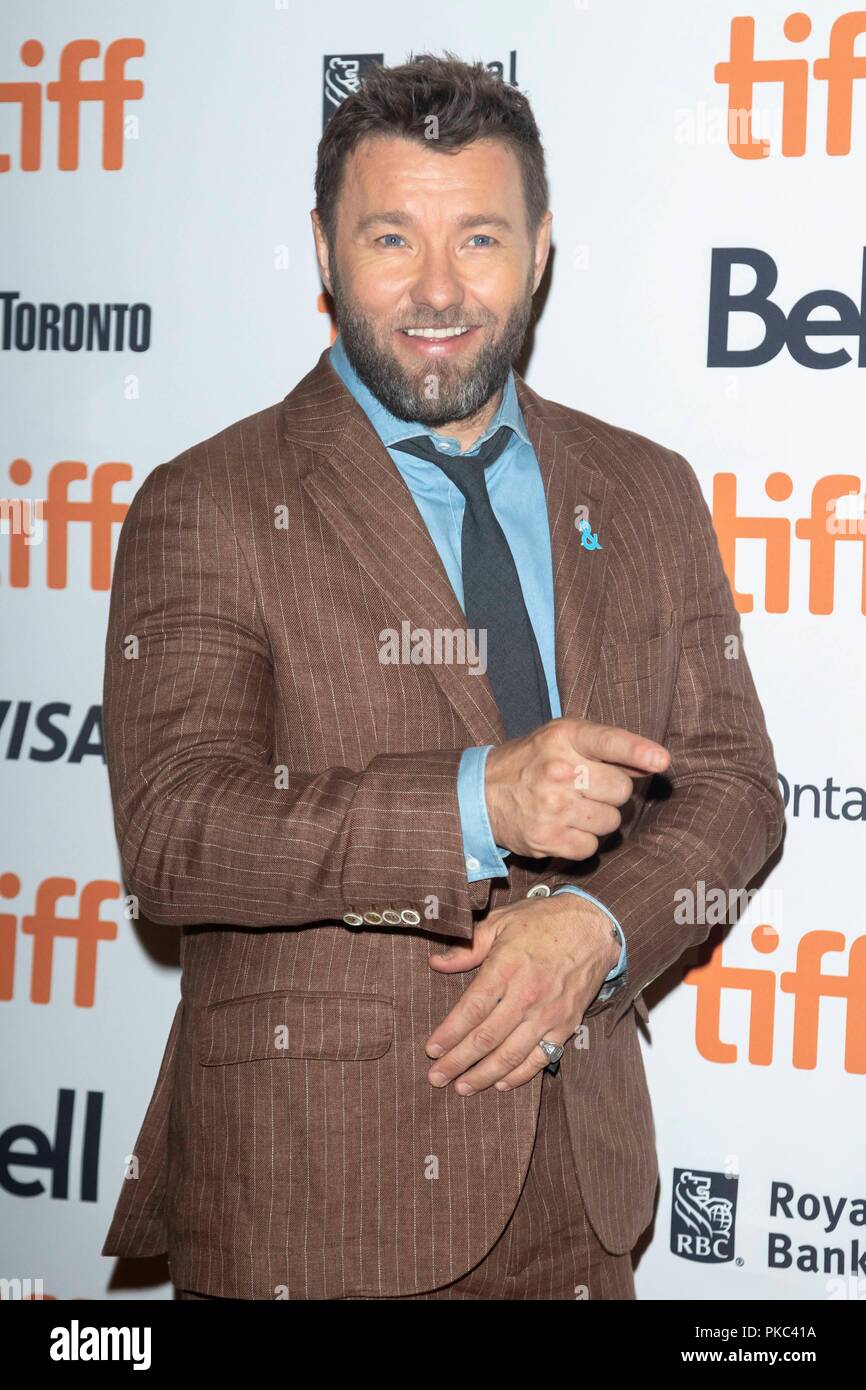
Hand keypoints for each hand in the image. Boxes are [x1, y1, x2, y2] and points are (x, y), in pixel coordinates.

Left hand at [424, 893, 621, 1093]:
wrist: (594, 927)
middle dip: (457, 1061)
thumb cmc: (544, 921)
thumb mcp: (501, 922)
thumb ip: (468, 947)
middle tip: (436, 1077)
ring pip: (510, 1055)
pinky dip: (519, 1076)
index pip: (471, 1009)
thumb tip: (436, 964)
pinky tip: (500, 1084)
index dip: (449, 1033)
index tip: (431, 1049)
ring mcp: (548, 1014)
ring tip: (462, 1088)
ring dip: (483, 1075)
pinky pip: (540, 1058)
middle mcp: (526, 995)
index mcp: (506, 968)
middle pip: (486, 1038)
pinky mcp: (566, 1025)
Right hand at [485, 716, 669, 860]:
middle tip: (587, 789)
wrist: (482, 794)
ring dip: (599, 819)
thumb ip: (608, 748)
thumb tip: (655, 762)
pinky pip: (591, 847)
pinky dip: (583, 841)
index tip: (661, 760)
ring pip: (611, 822)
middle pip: (621, 790)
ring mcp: (552, 807)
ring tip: (574, 808)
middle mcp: (559, 770)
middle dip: (611, 793)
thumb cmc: (533, 761)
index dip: (638, 751)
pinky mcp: (547, 838)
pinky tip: (565, 827)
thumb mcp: (563, 739)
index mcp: (564, 738)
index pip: (609, 742)